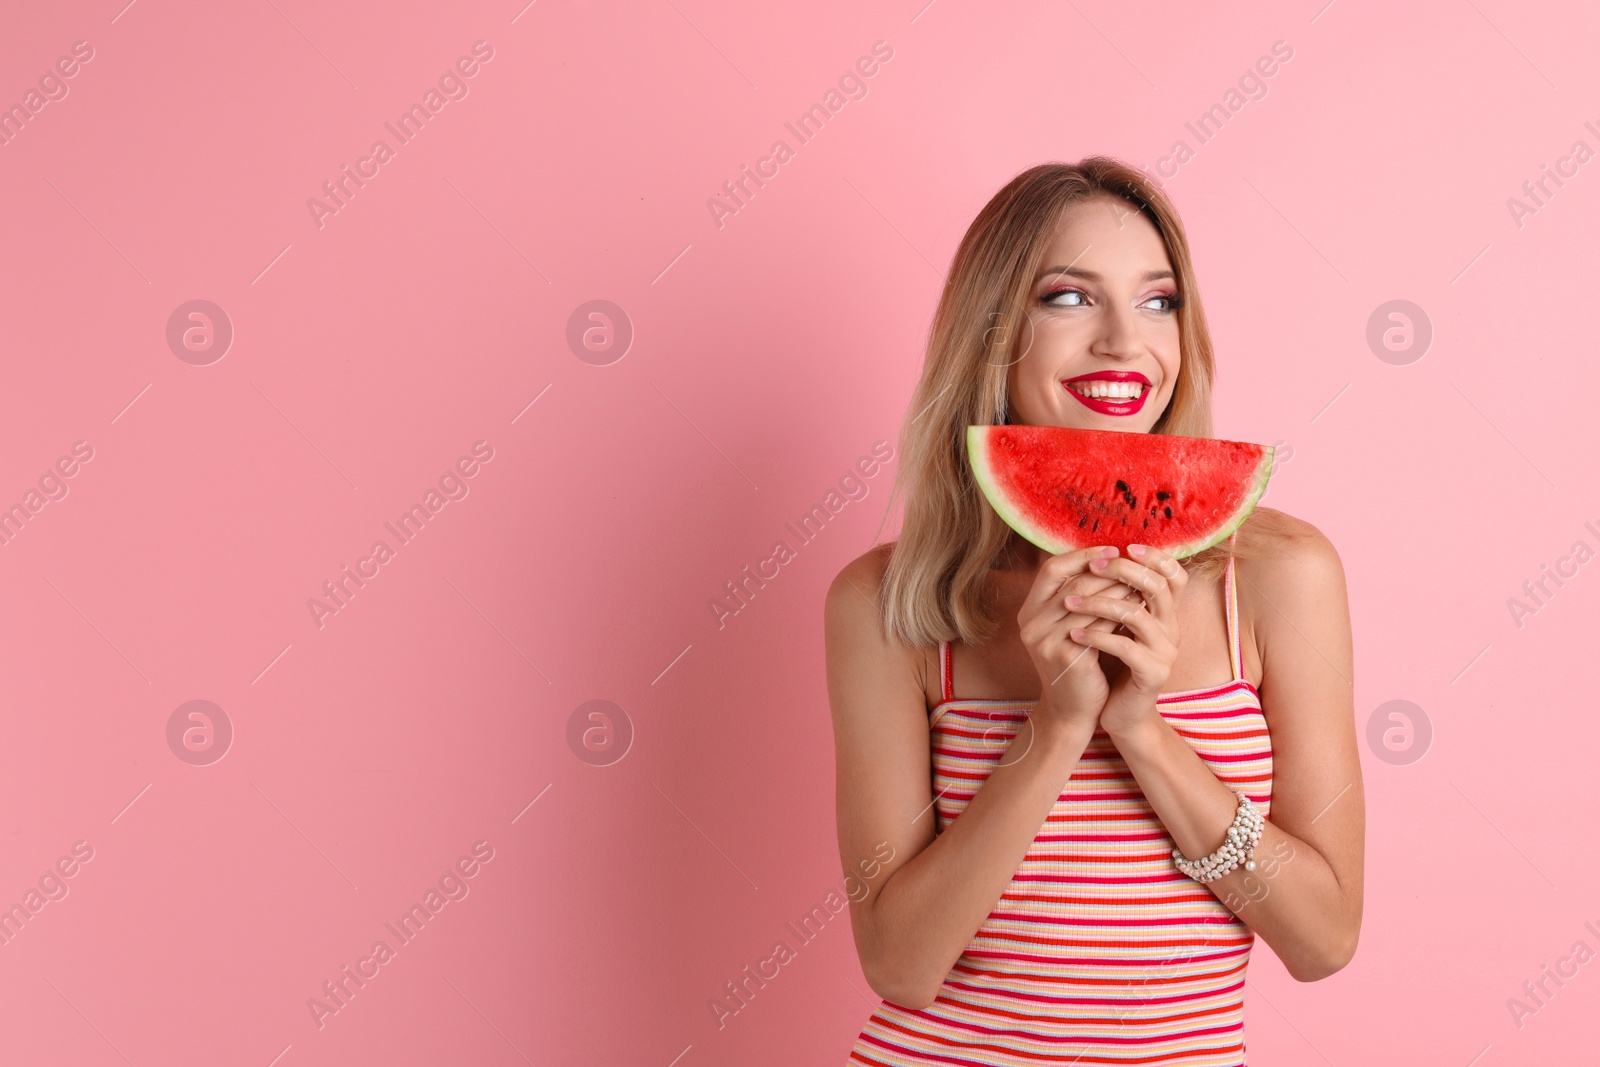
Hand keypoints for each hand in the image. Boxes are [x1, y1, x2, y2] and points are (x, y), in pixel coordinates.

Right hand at [1018, 545, 1141, 729]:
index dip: (1082, 556)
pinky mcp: (1065, 655)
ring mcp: (1045, 640)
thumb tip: (1109, 560)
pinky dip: (1119, 615)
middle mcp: (1031, 623)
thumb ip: (1077, 599)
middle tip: (1135, 567)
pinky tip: (1137, 611)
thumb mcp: (1068, 628)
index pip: (1052, 569)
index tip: (1113, 550)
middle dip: (1107, 573)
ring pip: (1087, 602)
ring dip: (1117, 591)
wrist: (1072, 710)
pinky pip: (1097, 626)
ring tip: (1141, 585)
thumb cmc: (1077, 664)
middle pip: (1072, 583)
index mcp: (1028, 611)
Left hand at [1063, 542, 1188, 737]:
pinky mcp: (1153, 674)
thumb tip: (1095, 556)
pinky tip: (1073, 634)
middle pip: (1156, 586)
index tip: (1121, 547)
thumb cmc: (1114, 663)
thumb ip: (1116, 596)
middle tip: (1090, 567)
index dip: (1153, 557)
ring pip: (1137, 615)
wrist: (1121, 712)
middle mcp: (1172, 628)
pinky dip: (1096, 637)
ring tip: (1068, 604)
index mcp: (1165, 613)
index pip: (1173, 575)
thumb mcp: (1116, 625)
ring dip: (1098, 604)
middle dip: (1120, 572)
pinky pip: (1125, 648)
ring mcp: (1165, 652)